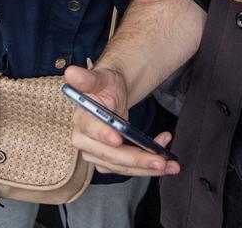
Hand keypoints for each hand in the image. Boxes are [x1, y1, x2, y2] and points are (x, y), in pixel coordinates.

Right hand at [64, 65, 178, 176]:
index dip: (103, 134)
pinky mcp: (107, 161)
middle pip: (110, 155)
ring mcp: (96, 154)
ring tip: (170, 165)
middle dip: (137, 159)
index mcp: (81, 119)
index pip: (90, 130)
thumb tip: (71, 73)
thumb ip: (89, 78)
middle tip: (160, 159)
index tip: (117, 138)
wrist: (111, 93)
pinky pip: (127, 168)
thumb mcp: (102, 77)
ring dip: (147, 168)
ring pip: (121, 167)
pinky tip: (164, 159)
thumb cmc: (106, 85)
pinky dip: (146, 167)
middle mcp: (84, 141)